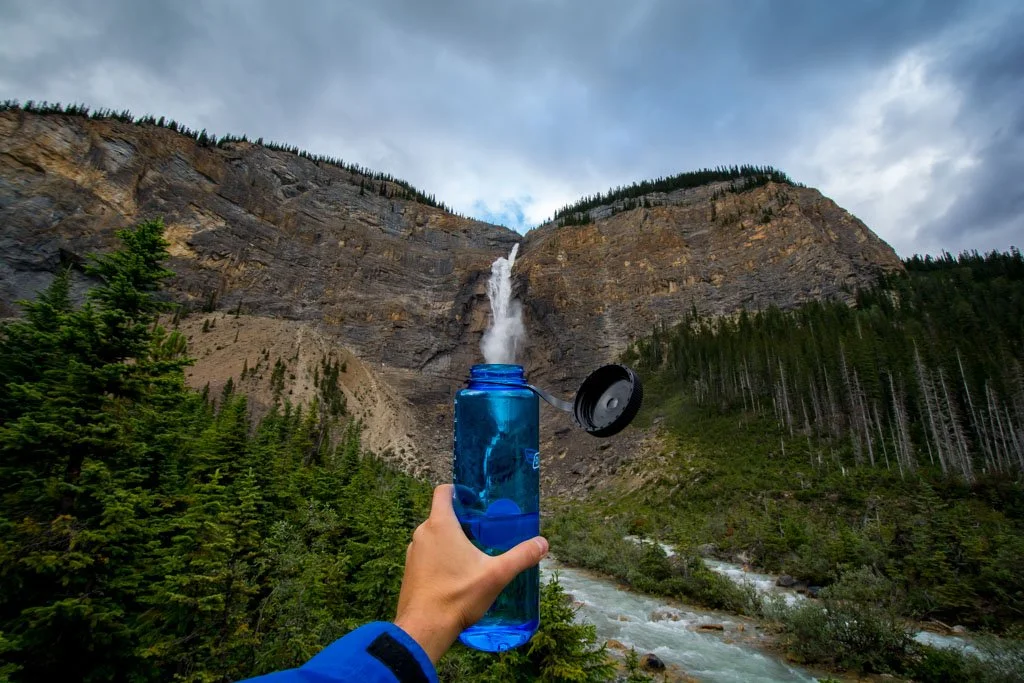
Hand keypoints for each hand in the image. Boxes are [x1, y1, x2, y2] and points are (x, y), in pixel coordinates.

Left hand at [393, 484, 548, 663]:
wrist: (424, 628)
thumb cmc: (458, 595)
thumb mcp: (496, 575)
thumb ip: (521, 556)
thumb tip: (543, 543)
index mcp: (440, 525)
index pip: (443, 491)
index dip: (459, 490)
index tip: (476, 501)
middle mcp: (422, 533)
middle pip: (442, 515)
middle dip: (462, 520)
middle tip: (483, 531)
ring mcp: (413, 552)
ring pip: (433, 536)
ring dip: (450, 540)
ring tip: (472, 554)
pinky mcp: (409, 570)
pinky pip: (427, 554)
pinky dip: (440, 557)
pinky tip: (456, 574)